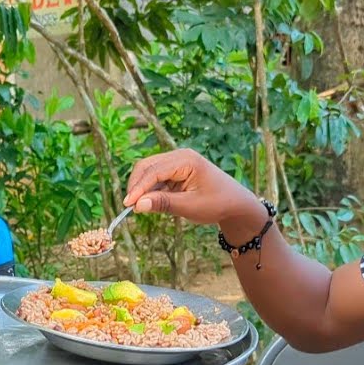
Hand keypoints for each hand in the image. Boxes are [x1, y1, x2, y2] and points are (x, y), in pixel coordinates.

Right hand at [123, 148, 262, 224]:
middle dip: (137, 186)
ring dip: (143, 189)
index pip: (154, 171)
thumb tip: (138, 205)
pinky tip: (152, 203)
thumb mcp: (190, 206)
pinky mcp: (176, 171)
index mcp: (186, 160)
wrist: (235, 204)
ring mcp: (177, 162)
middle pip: (147, 166)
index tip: (128, 204)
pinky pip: (157, 178)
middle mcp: (180, 156)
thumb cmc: (217, 204)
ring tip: (141, 208)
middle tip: (131, 207)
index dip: (138, 188)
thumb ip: (163, 204)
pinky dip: (151, 190)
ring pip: (149, 172)